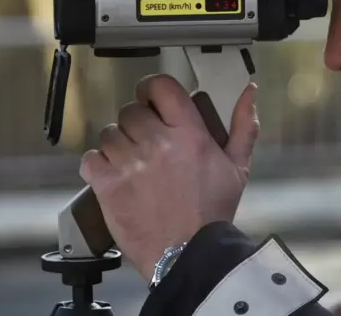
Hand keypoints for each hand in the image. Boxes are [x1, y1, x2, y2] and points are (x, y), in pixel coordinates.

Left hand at [79, 74, 259, 280]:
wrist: (188, 254)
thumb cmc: (213, 211)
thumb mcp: (238, 166)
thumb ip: (244, 125)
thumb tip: (250, 92)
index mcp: (189, 134)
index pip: (160, 86)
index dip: (151, 88)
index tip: (151, 100)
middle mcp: (157, 143)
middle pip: (131, 110)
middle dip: (137, 122)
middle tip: (146, 141)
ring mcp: (130, 164)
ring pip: (109, 133)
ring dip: (118, 144)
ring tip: (131, 161)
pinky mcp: (108, 186)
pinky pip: (90, 158)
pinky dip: (98, 164)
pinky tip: (114, 175)